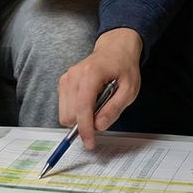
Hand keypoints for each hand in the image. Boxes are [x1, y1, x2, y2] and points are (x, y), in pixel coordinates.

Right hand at [57, 28, 141, 148]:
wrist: (114, 49)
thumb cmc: (123, 67)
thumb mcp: (129, 90)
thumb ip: (114, 108)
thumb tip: (99, 126)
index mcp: (91, 74)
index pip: (82, 108)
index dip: (85, 129)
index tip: (90, 143)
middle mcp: (74, 75)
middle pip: (70, 114)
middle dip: (84, 123)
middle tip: (102, 116)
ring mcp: (66, 78)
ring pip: (64, 113)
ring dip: (80, 118)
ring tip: (97, 107)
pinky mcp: (63, 83)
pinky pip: (64, 108)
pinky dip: (76, 112)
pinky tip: (89, 103)